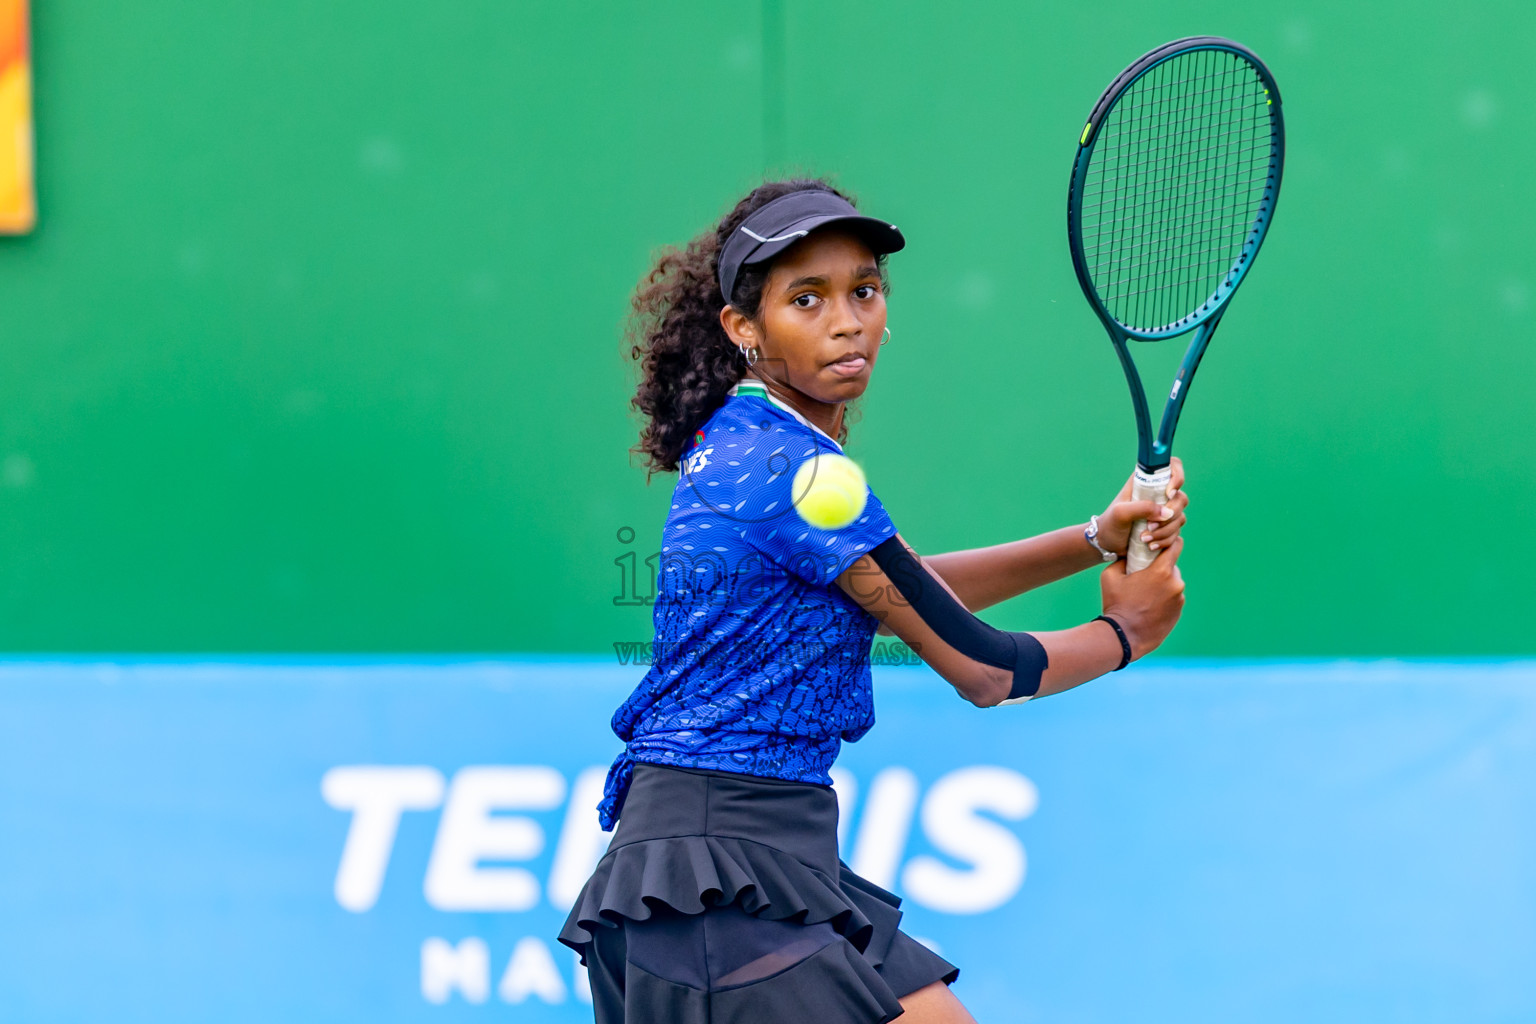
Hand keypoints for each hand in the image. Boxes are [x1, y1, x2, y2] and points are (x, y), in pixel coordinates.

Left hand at [1094, 456, 1187, 555]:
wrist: (1108, 543)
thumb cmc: (1111, 523)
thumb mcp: (1121, 513)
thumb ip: (1142, 508)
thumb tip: (1166, 512)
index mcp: (1147, 480)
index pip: (1173, 466)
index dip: (1177, 477)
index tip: (1168, 494)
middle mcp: (1159, 493)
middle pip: (1181, 498)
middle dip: (1169, 515)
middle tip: (1150, 526)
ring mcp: (1164, 510)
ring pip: (1179, 518)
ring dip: (1164, 531)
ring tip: (1144, 539)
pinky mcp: (1166, 526)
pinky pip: (1176, 532)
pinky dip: (1165, 540)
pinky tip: (1150, 545)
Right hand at [1099, 535, 1185, 658]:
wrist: (1124, 636)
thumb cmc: (1116, 604)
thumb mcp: (1110, 576)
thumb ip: (1122, 560)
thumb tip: (1129, 555)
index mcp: (1161, 571)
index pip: (1175, 546)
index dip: (1169, 542)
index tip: (1161, 543)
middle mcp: (1175, 583)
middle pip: (1172, 566)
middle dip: (1160, 568)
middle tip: (1144, 575)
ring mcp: (1179, 599)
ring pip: (1173, 583)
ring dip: (1163, 584)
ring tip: (1145, 595)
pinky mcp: (1178, 612)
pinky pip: (1173, 598)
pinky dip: (1164, 599)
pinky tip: (1149, 606)